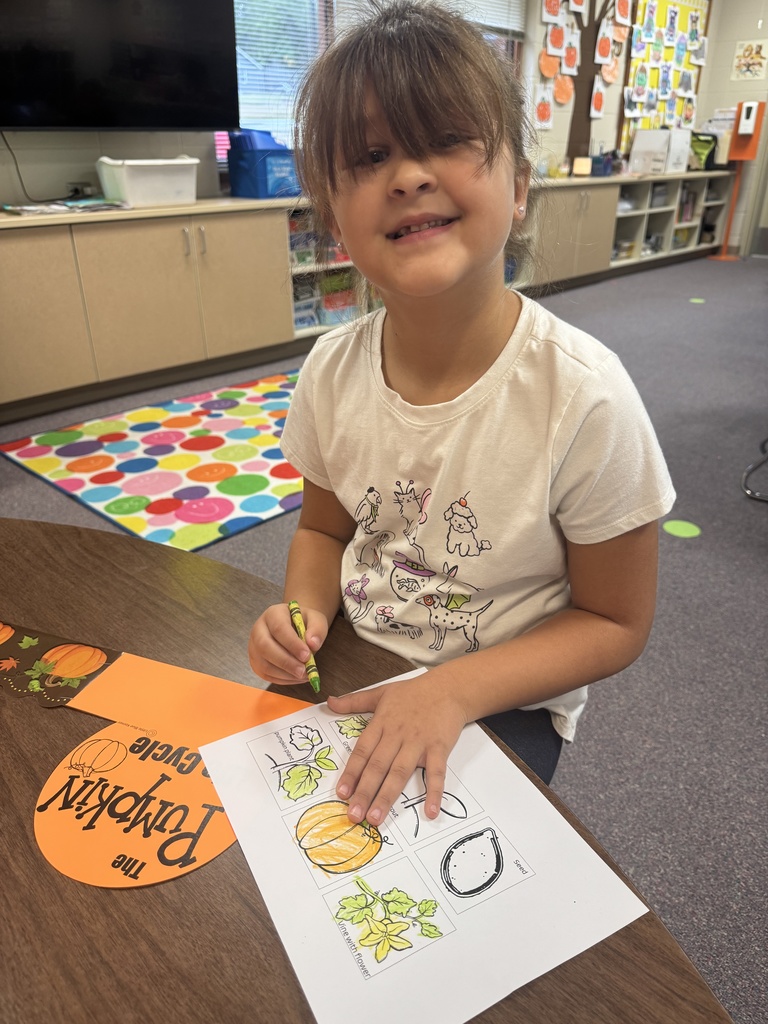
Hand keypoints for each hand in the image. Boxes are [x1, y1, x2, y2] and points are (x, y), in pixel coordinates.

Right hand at [248, 603, 327, 685]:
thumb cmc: (304, 623)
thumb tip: (313, 644)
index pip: (279, 629)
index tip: (307, 655)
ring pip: (264, 664)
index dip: (292, 644)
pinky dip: (283, 679)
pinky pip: (266, 675)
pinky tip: (297, 678)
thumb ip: (317, 629)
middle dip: (286, 662)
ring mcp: (254, 647)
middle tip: (304, 671)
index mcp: (273, 614)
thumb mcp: (315, 619)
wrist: (294, 627)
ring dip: (285, 674)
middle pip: (265, 647)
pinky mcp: (256, 662)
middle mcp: (258, 629)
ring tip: (304, 675)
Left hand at [327, 672, 467, 826]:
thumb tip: (329, 702)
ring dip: (387, 796)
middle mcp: (397, 735)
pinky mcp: (439, 747)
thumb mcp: (381, 692)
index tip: (342, 793)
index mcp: (382, 723)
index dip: (351, 773)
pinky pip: (436, 772)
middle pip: (378, 766)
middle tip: (354, 815)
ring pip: (400, 772)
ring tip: (376, 818)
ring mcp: (419, 742)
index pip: (362, 751)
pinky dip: (434, 791)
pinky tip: (430, 811)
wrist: (448, 687)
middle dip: (365, 791)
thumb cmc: (414, 692)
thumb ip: (354, 701)